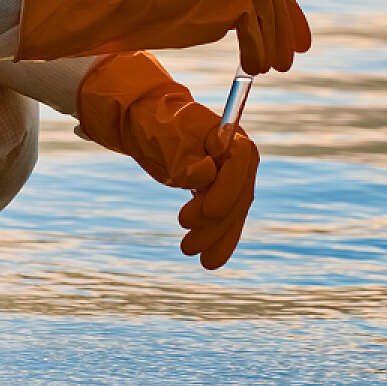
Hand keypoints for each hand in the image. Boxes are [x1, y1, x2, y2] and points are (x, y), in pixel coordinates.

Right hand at [17, 0, 310, 75]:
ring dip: (272, 43)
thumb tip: (247, 26)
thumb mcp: (192, 3)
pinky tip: (253, 68)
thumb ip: (219, 7)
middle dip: (285, 28)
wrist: (124, 5)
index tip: (297, 38)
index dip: (285, 11)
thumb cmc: (148, 10)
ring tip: (271, 69)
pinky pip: (255, 27)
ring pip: (268, 13)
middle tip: (290, 59)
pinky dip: (257, 50)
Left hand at [75, 52, 259, 269]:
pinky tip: (210, 261)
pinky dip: (219, 239)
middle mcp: (237, 157)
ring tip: (188, 252)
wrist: (148, 124)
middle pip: (238, 193)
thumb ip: (185, 158)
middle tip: (186, 241)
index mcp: (229, 136)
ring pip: (232, 211)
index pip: (238, 164)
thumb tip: (204, 175)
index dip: (227, 190)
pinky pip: (224, 218)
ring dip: (215, 236)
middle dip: (216, 222)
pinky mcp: (220, 192)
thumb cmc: (158, 125)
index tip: (207, 211)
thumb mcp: (166, 138)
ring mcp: (231, 176)